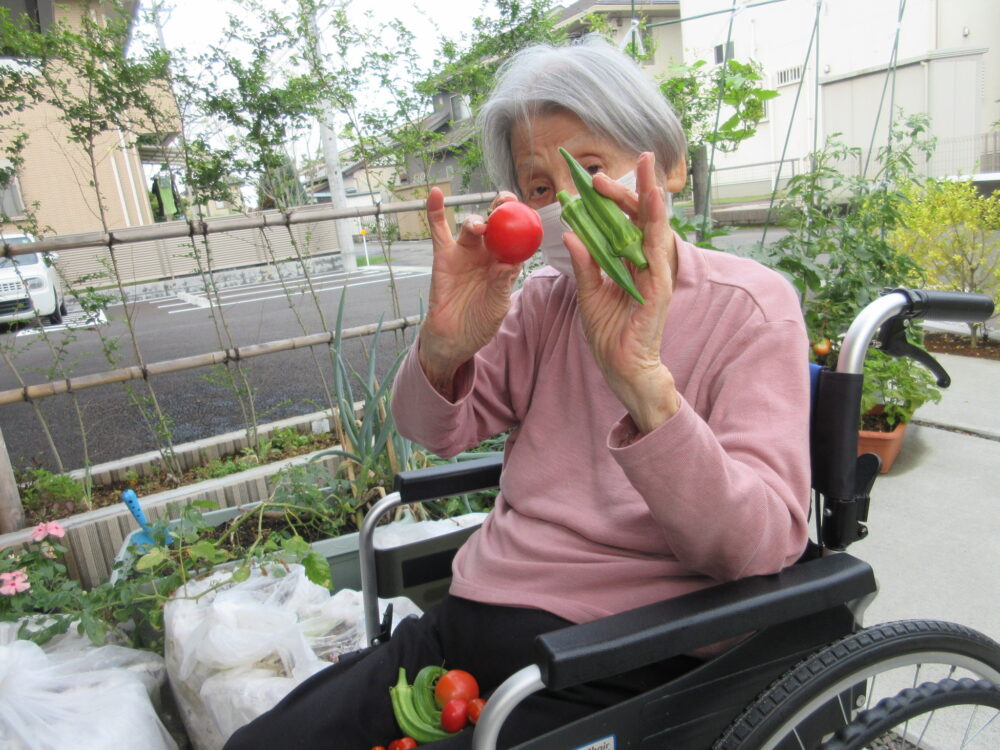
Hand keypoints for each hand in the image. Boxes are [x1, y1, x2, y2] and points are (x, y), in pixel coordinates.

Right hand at [418, 188, 522, 395]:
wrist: (453, 338)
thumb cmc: (479, 323)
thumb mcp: (496, 307)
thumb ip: (501, 286)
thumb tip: (506, 265)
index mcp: (506, 263)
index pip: (519, 237)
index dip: (526, 221)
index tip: (532, 213)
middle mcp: (487, 254)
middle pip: (497, 223)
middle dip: (504, 208)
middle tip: (507, 203)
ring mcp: (465, 253)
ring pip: (472, 226)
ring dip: (477, 220)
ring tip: (481, 228)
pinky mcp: (443, 256)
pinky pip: (439, 231)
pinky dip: (436, 211)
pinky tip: (436, 194)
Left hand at [564, 152, 680, 432]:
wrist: (620, 365)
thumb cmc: (608, 331)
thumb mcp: (589, 292)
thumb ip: (585, 263)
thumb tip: (571, 233)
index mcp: (630, 262)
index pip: (625, 222)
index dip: (616, 198)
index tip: (598, 178)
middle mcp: (646, 263)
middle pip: (642, 217)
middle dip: (636, 187)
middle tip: (633, 159)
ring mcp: (656, 273)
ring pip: (654, 227)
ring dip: (650, 196)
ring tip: (648, 169)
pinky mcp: (660, 286)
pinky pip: (657, 250)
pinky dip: (655, 225)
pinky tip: (653, 203)